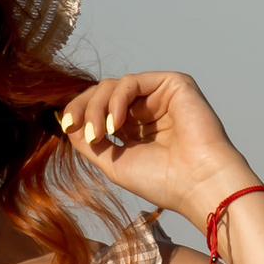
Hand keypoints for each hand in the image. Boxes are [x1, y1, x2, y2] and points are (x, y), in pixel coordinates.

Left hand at [58, 71, 259, 228]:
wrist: (197, 183)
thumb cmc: (162, 180)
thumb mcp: (113, 163)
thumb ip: (89, 142)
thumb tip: (67, 123)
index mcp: (134, 128)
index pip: (98, 108)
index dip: (79, 112)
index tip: (66, 126)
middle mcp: (146, 109)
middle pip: (102, 93)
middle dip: (84, 108)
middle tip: (76, 128)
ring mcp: (159, 95)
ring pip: (113, 86)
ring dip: (98, 107)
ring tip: (99, 134)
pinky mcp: (173, 83)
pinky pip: (132, 81)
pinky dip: (117, 100)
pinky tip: (116, 124)